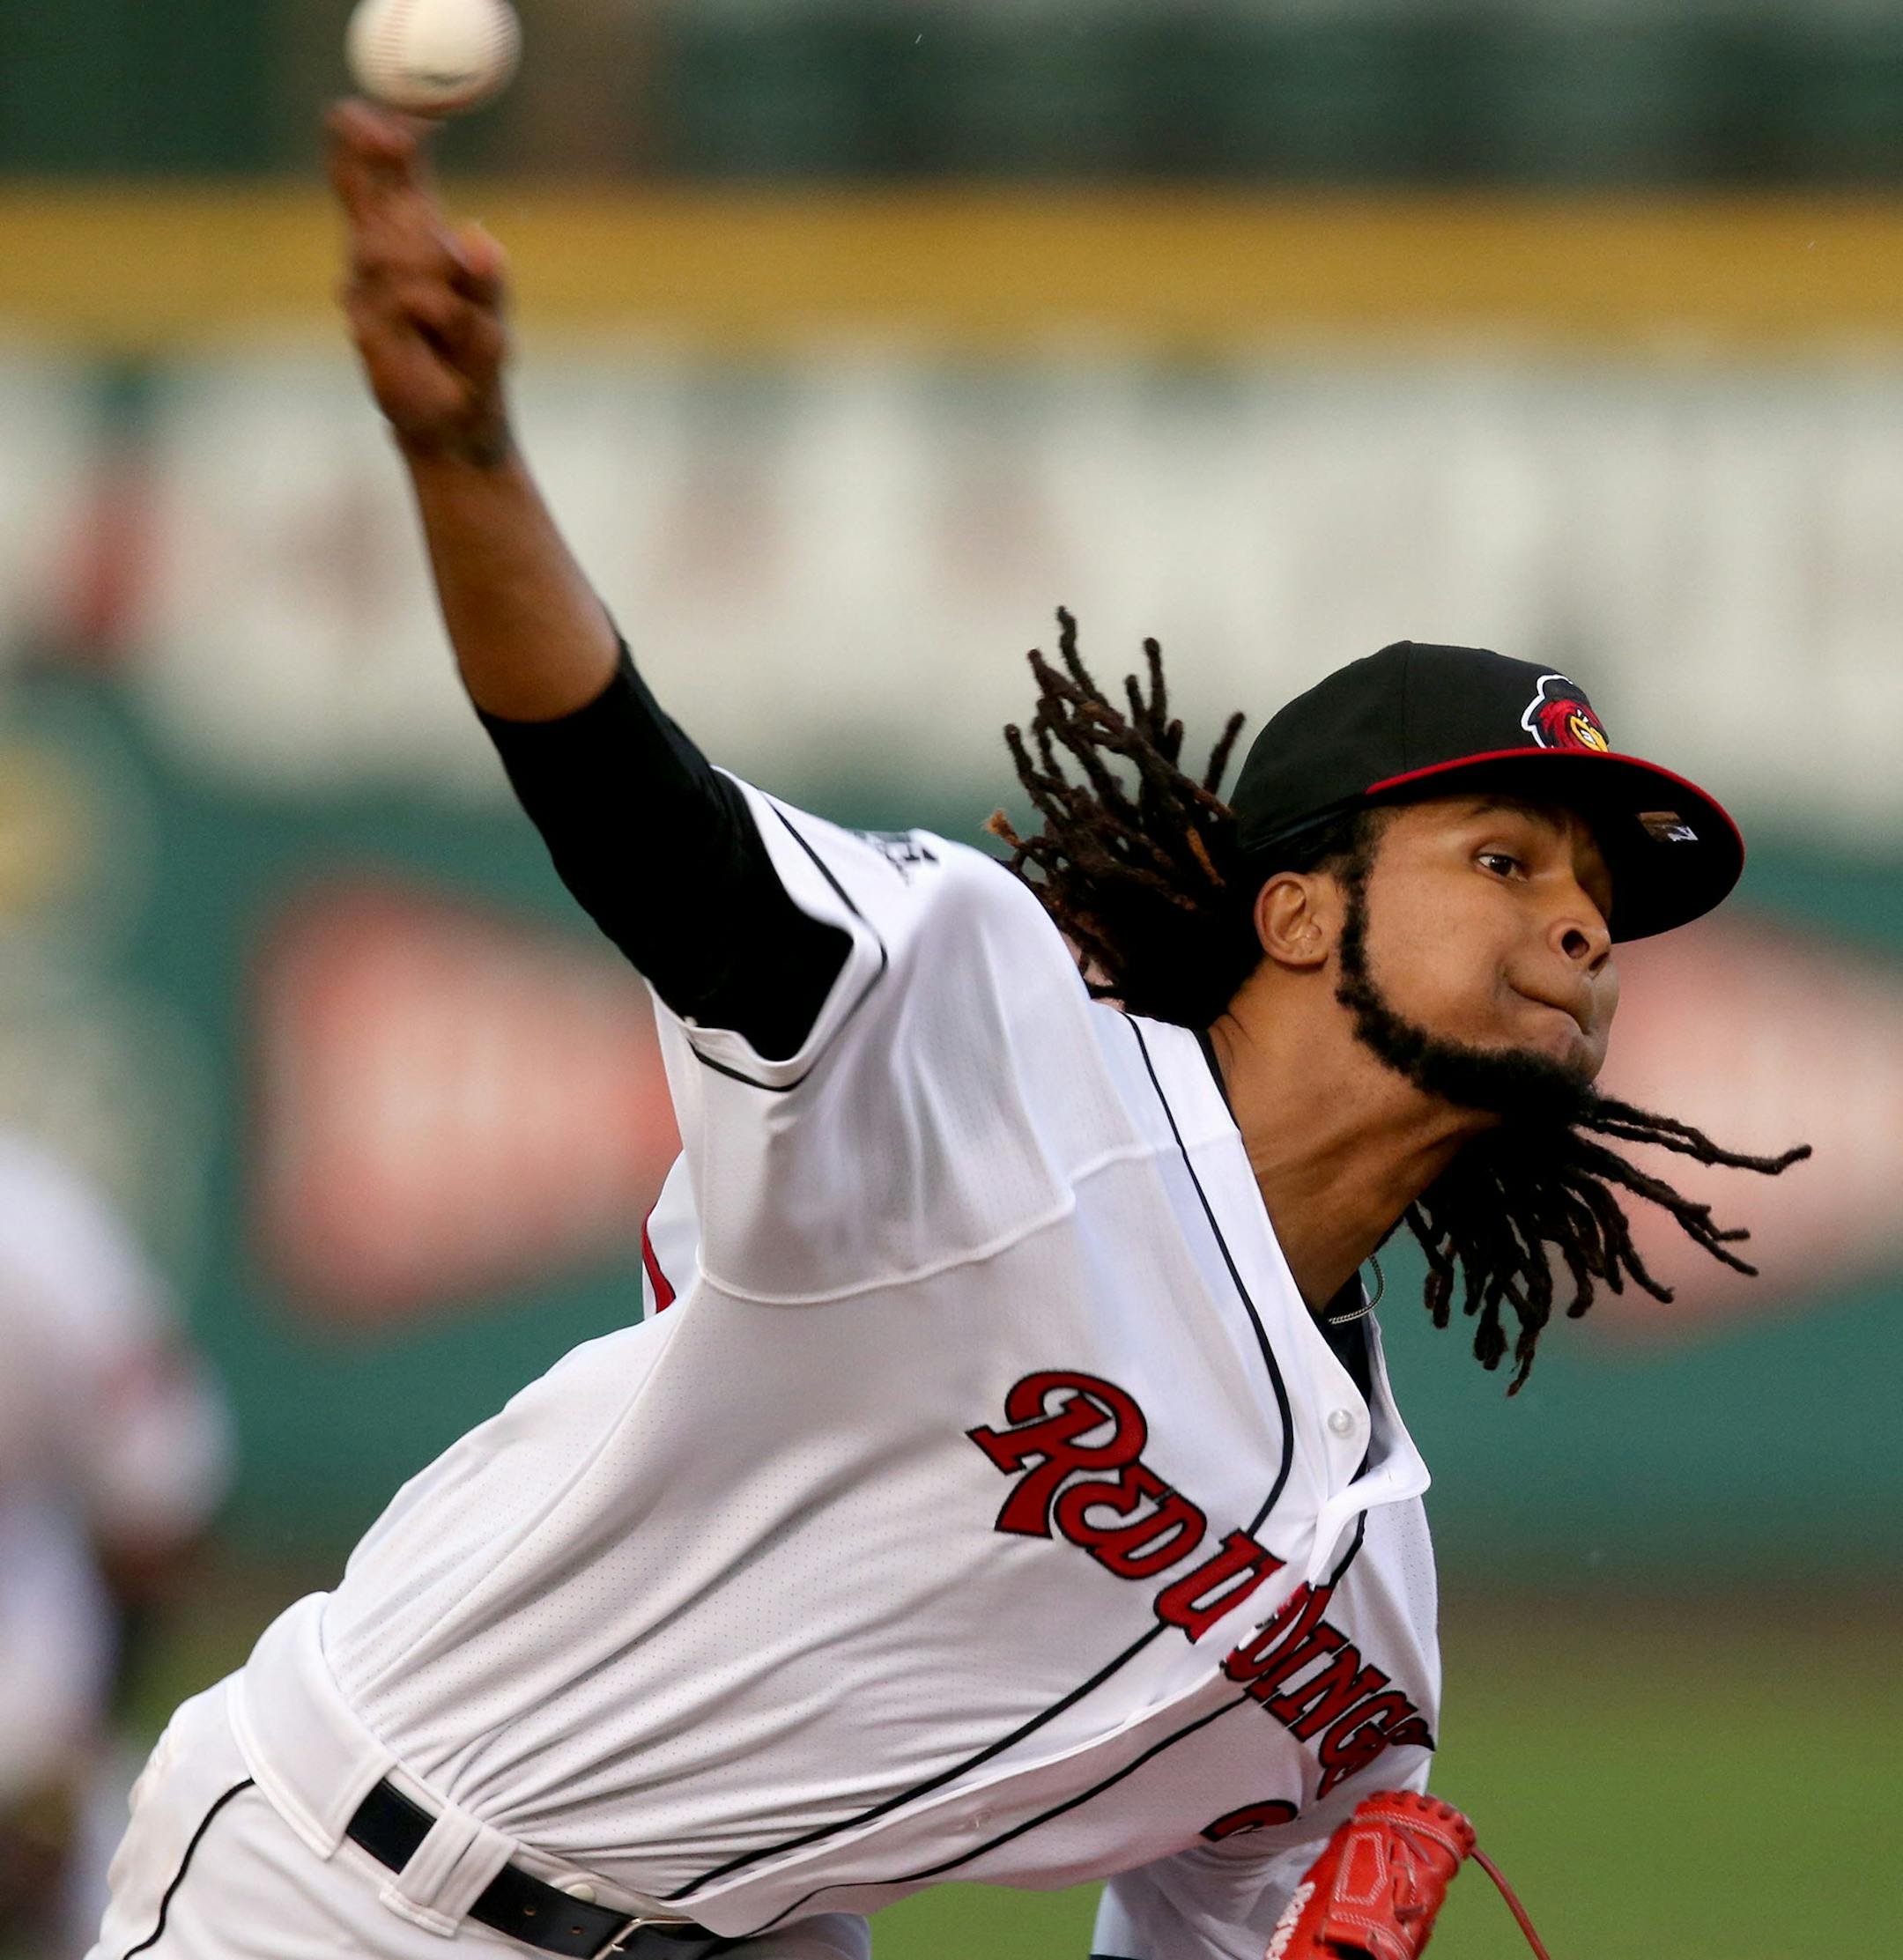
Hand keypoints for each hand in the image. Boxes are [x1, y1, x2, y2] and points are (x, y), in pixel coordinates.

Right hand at [326, 97, 512, 464]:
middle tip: (397, 135)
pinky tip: (442, 319)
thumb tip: (478, 240)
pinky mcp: (369, 333)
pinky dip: (431, 305)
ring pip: (389, 251)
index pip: (382, 182)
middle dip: (380, 163)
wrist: (458, 434)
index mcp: (410, 248)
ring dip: (425, 258)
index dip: (375, 144)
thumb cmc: (473, 370)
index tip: (380, 114)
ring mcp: (369, 297)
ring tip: (453, 299)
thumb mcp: (491, 320)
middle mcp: (380, 266)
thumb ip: (487, 282)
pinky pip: (404, 301)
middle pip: (372, 200)